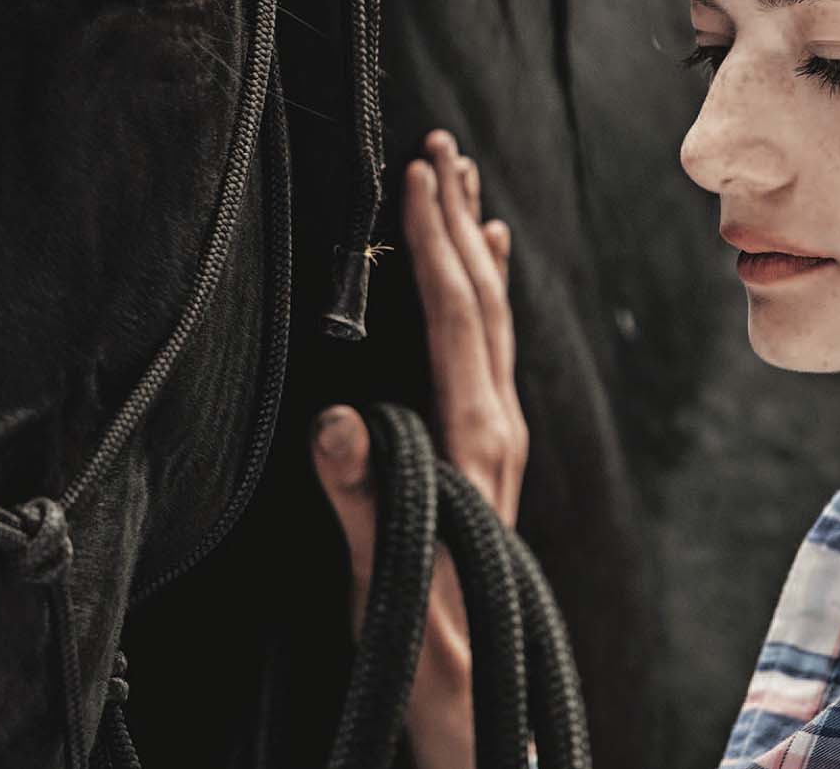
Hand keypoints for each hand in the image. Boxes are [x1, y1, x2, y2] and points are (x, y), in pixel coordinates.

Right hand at [312, 129, 522, 768]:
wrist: (479, 696)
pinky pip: (493, 349)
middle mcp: (499, 426)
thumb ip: (358, 495)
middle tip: (440, 144)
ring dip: (475, 246)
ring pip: (494, 318)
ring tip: (462, 184)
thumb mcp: (382, 573)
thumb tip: (336, 423)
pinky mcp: (493, 452)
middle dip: (459, 217)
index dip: (433, 239)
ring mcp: (502, 437)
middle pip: (483, 298)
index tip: (417, 171)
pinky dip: (485, 294)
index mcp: (474, 441)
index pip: (455, 315)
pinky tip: (484, 271)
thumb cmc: (427, 642)